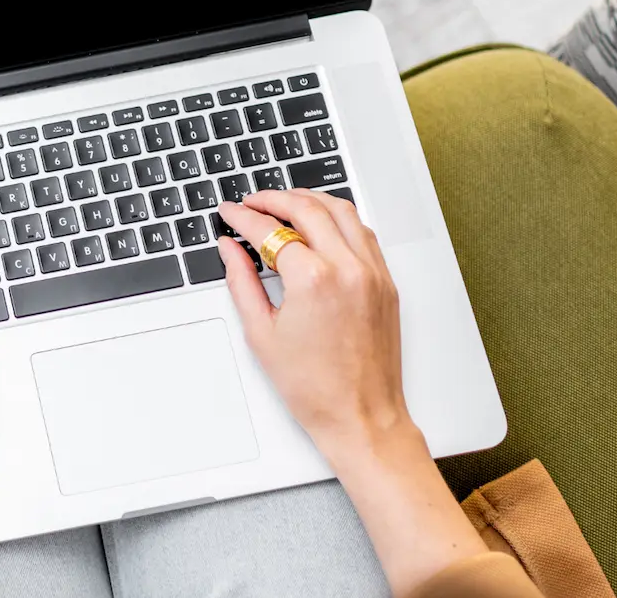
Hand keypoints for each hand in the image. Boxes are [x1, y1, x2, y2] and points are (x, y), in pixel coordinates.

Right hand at [214, 189, 406, 455]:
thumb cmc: (315, 388)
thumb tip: (230, 249)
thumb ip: (241, 281)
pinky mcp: (386, 283)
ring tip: (284, 203)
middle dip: (274, 198)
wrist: (361, 417)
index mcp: (313, 280)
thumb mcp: (261, 333)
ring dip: (310, 200)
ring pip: (342, 211)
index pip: (271, 230)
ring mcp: (372, 273)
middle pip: (308, 208)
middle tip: (252, 202)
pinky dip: (339, 219)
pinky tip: (321, 224)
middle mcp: (348, 268)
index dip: (243, 217)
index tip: (231, 213)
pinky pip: (364, 233)